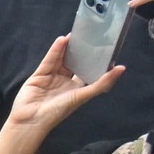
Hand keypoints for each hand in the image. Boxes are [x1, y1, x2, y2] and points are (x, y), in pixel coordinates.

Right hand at [5, 35, 125, 133]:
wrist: (31, 120)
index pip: (86, 70)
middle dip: (79, 51)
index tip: (101, 47)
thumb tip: (121, 68)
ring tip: (76, 34)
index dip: (92, 59)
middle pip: (73, 62)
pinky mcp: (39, 75)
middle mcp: (63, 82)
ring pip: (61, 59)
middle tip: (88, 36)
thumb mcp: (83, 96)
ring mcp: (51, 78)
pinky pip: (49, 60)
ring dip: (67, 48)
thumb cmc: (57, 112)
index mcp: (75, 89)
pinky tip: (62, 40)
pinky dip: (55, 50)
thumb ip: (102, 83)